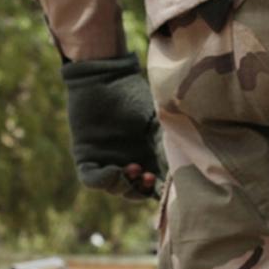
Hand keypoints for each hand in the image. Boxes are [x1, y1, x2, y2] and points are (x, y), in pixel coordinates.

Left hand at [61, 53, 162, 199]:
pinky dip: (105, 181)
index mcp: (145, 156)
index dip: (160, 190)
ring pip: (115, 188)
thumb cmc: (134, 93)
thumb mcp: (156, 120)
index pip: (153, 184)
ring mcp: (106, 160)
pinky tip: (115, 172)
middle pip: (134, 192)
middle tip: (149, 177)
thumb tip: (182, 166)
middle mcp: (126, 161)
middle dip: (141, 191)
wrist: (105, 77)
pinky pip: (92, 179)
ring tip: (134, 169)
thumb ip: (166, 143)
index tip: (168, 185)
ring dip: (125, 186)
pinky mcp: (86, 155)